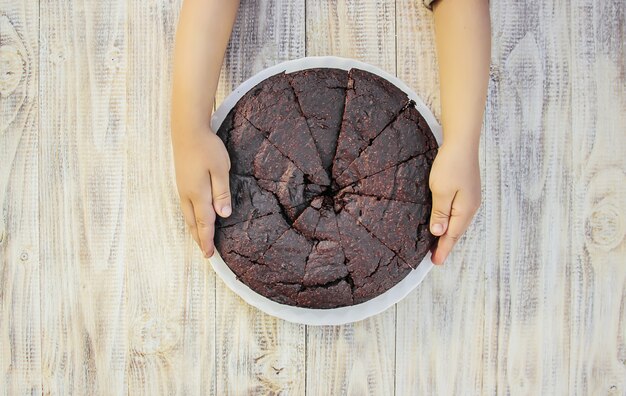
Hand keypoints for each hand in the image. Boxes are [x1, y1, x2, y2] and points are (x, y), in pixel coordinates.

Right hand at [172, 125, 231, 256]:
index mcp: (198, 194)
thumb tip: (223, 215)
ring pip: (187, 216)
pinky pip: (185, 207)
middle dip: (199, 239)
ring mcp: (182, 188)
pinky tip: (194, 218)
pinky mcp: (181, 182)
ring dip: (194, 230)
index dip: (207, 240)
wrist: (187, 130)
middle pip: (193, 223)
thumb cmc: (207, 148)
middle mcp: (187, 195)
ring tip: (200, 240)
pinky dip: (190, 218)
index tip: (210, 255)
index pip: (204, 223)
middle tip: (206, 253)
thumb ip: (222, 193)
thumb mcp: (220, 169)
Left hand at [428, 140, 480, 264]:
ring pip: (458, 222)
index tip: (435, 262)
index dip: (443, 249)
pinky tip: (445, 222)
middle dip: (446, 245)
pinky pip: (458, 212)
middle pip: (457, 231)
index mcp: (465, 210)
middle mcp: (471, 206)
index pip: (453, 236)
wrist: (462, 142)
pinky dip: (451, 221)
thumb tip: (439, 232)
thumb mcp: (441, 191)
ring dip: (449, 234)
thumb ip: (440, 213)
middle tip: (435, 258)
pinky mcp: (467, 191)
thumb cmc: (451, 165)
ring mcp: (470, 198)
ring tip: (439, 244)